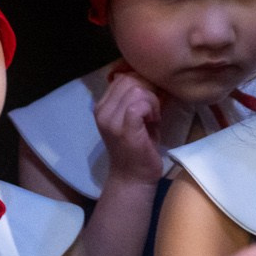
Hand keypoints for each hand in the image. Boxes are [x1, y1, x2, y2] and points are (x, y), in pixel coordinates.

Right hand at [93, 67, 167, 185]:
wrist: (133, 178)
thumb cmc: (138, 148)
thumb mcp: (134, 118)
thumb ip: (137, 98)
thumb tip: (152, 78)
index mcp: (102, 106)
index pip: (122, 77)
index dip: (141, 83)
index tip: (150, 101)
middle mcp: (102, 111)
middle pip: (130, 80)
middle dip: (149, 90)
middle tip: (154, 110)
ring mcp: (111, 120)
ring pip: (136, 90)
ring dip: (152, 100)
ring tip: (153, 117)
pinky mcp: (125, 129)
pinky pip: (139, 104)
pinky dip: (151, 108)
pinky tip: (154, 120)